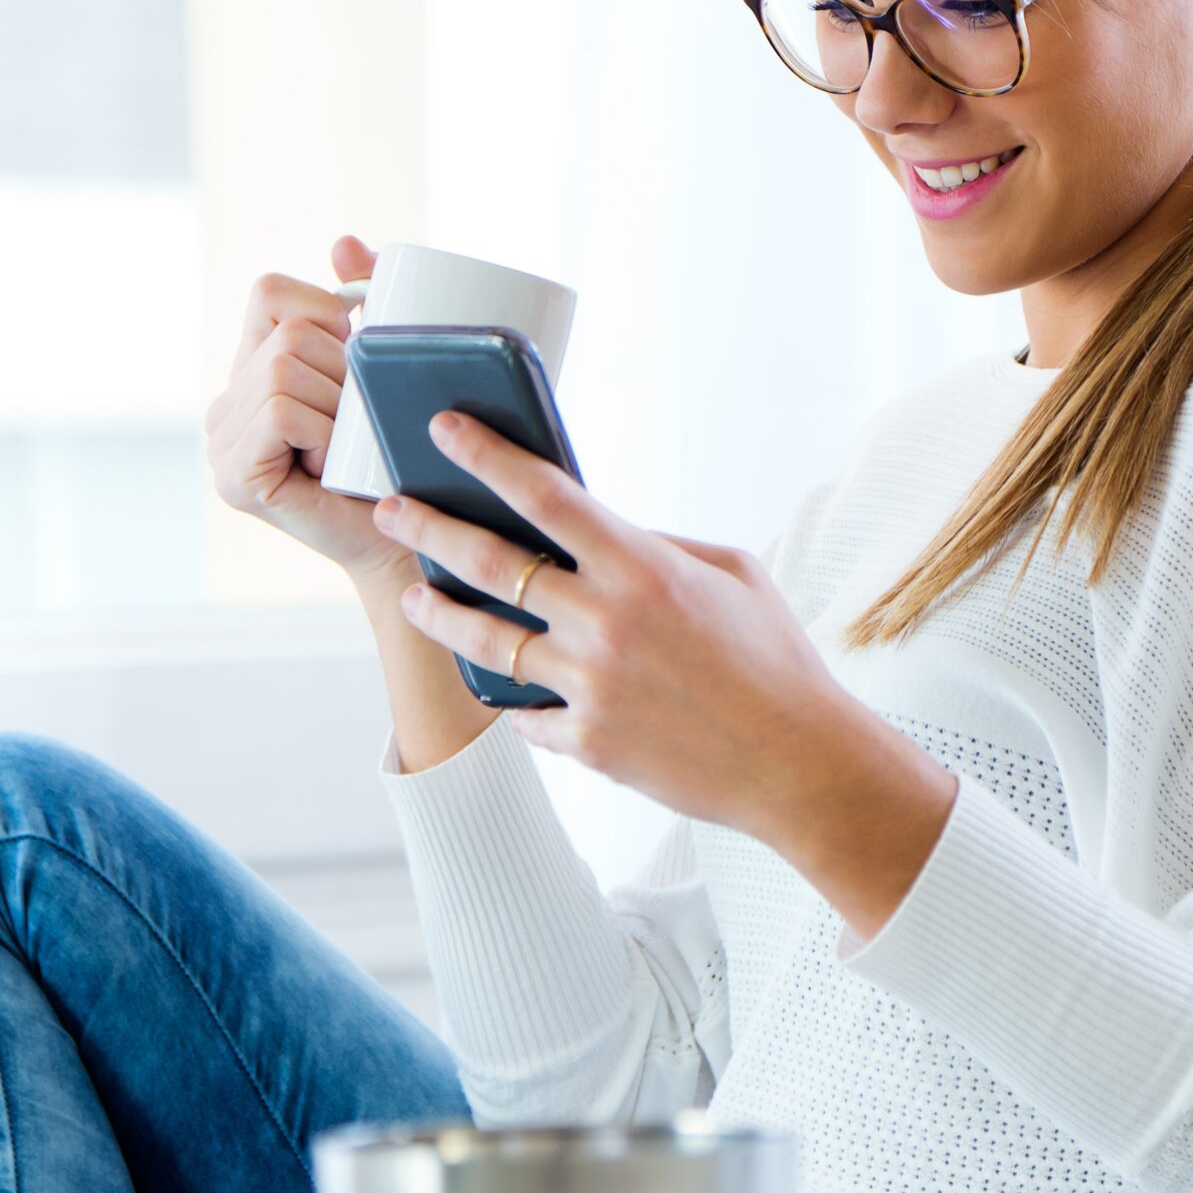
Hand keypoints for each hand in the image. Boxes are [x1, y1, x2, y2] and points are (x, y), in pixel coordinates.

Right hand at [205, 234, 415, 586]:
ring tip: (348, 448)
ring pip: (285, 369)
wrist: (408, 539)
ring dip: (339, 408)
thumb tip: (342, 241)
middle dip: (344, 372)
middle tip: (359, 424)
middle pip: (288, 332)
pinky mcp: (234, 477)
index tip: (353, 367)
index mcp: (252, 368)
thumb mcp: (381, 366)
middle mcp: (226, 403)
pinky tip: (332, 466)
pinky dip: (322, 433)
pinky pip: (281, 410)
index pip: (269, 292)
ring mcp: (221, 442)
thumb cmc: (398, 454)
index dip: (324, 314)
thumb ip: (361, 303)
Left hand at [368, 408, 864, 841]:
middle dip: (430, 529)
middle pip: (491, 563)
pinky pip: (526, 714)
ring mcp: (590, 686)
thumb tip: (600, 529)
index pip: (543, 494)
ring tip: (416, 595)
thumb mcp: (732, 572)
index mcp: (643, 567)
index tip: (444, 429)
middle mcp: (605, 622)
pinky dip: (516, 698)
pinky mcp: (587, 744)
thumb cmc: (774, 659)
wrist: (798, 762)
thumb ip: (660, 544)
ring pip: (486, 642)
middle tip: (393, 510)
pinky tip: (500, 684)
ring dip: (442, 613)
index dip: (486, 455)